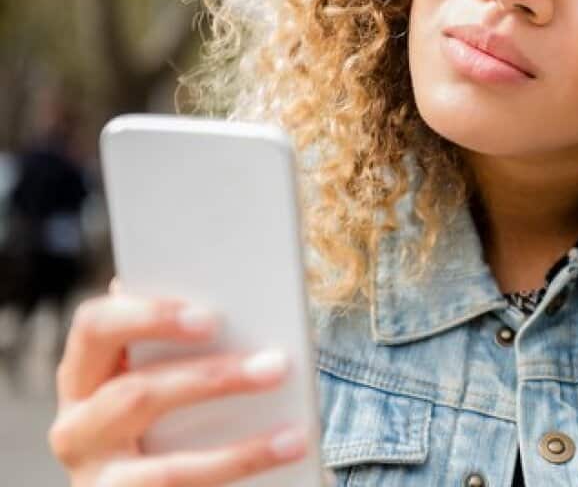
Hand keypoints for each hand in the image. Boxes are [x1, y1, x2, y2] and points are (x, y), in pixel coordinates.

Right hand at [47, 278, 307, 485]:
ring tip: (297, 436)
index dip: (148, 317)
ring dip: (240, 453)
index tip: (211, 318)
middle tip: (276, 366)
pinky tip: (284, 459)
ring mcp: (98, 480)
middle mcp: (77, 427)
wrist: (163, 480)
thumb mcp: (166, 377)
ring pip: (166, 470)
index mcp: (84, 375)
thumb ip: (188, 345)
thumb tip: (242, 311)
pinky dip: (240, 475)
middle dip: (210, 380)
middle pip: (133, 394)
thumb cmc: (168, 414)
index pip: (95, 328)